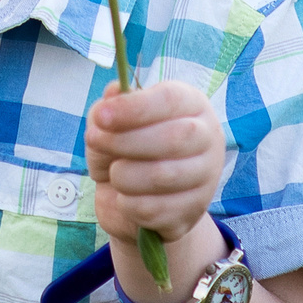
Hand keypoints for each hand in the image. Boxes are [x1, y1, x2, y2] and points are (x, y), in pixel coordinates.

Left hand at [83, 78, 221, 253]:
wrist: (137, 198)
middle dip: (124, 141)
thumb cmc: (125, 148)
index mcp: (191, 104)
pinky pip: (155, 209)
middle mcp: (208, 137)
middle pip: (174, 138)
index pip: (171, 100)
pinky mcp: (194, 211)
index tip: (102, 116)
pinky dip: (128, 204)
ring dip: (123, 175)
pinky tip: (124, 198)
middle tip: (95, 141)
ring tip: (113, 174)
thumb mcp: (111, 122)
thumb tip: (113, 92)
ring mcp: (206, 177)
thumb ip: (109, 106)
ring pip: (164, 176)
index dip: (134, 108)